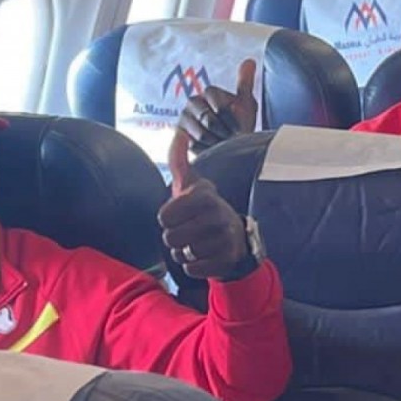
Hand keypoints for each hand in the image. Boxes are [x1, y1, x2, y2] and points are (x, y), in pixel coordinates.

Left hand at [159, 116, 252, 279]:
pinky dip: (193, 266)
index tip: (177, 215)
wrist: (234, 238)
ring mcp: (224, 239)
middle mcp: (218, 215)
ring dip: (184, 252)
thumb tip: (179, 132)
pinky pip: (193, 269)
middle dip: (174, 237)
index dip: (166, 218)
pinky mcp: (226, 260)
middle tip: (187, 231)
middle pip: (171, 238)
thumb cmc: (203, 209)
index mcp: (205, 196)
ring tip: (195, 243)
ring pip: (182, 254)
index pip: (165, 216)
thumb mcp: (191, 183)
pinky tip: (203, 256)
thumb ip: (179, 160)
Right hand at [179, 58, 258, 153]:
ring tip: (224, 144)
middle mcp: (193, 103)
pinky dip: (207, 151)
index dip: (229, 117)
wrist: (230, 144)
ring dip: (217, 143)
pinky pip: (194, 146)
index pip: (218, 103)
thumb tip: (250, 61)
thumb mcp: (245, 104)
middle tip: (232, 138)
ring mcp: (184, 119)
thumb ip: (245, 84)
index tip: (238, 127)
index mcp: (209, 93)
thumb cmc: (239, 122)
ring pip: (201, 134)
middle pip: (209, 120)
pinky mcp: (179, 137)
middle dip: (224, 132)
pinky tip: (213, 150)